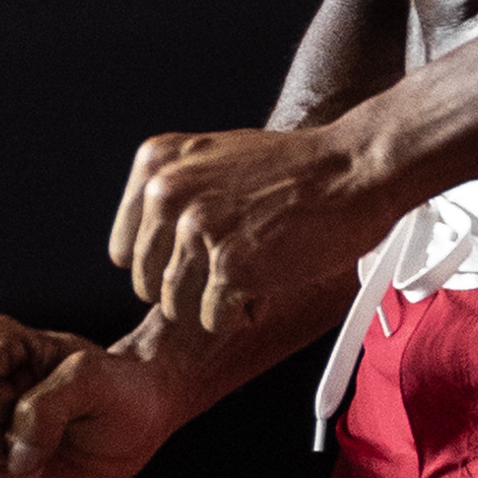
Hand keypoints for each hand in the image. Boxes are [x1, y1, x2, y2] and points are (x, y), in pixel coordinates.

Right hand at [0, 315, 173, 477]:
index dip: (4, 401)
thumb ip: (46, 408)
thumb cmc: (117, 387)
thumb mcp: (92, 379)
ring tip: (51, 455)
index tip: (46, 389)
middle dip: (13, 440)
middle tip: (56, 430)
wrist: (141, 420)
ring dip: (21, 475)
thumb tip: (14, 458)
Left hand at [109, 124, 392, 330]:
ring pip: (176, 307)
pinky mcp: (229, 265)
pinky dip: (241, 313)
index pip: (124, 250)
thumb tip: (144, 248)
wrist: (353, 168)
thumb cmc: (295, 168)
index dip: (164, 262)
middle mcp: (167, 193)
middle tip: (233, 265)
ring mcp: (197, 229)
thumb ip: (175, 194)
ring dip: (215, 301)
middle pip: (147, 283)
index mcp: (156, 164)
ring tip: (254, 270)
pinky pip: (212, 320)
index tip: (196, 257)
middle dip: (189, 286)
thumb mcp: (214, 158)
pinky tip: (267, 282)